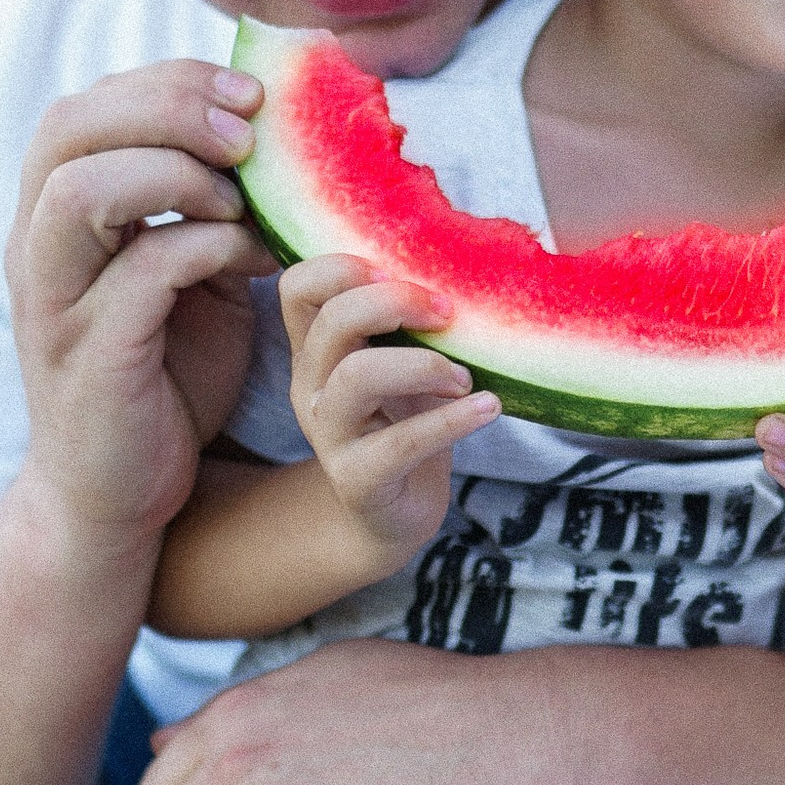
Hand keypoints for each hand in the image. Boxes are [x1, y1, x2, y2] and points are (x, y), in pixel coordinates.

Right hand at [5, 60, 269, 558]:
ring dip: (174, 172)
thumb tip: (276, 137)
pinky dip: (205, 246)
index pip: (85, 106)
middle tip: (249, 130)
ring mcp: (54, 300)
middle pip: (69, 126)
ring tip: (240, 196)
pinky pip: (139, 271)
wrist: (120, 494)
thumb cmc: (163, 375)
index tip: (248, 93)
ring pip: (80, 190)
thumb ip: (207, 208)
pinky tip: (253, 257)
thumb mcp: (188, 274)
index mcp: (54, 217)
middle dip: (168, 107)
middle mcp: (34, 247)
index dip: (166, 82)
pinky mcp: (89, 354)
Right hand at [279, 253, 496, 570]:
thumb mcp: (397, 367)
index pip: (297, 288)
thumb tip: (463, 271)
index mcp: (314, 351)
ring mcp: (329, 435)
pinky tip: (488, 407)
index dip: (342, 267)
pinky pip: (401, 442)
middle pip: (333, 322)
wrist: (390, 517)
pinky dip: (452, 420)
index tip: (398, 272)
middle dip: (397, 303)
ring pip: (358, 377)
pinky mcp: (359, 480)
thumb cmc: (402, 426)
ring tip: (464, 378)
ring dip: (425, 365)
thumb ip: (405, 326)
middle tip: (449, 313)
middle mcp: (311, 387)